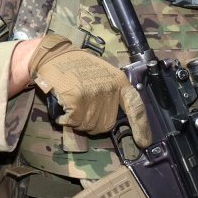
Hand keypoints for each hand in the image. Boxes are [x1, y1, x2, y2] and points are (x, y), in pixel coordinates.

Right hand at [28, 34, 151, 146]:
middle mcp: (109, 89)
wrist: (54, 55)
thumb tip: (120, 118)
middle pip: (106, 125)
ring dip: (78, 121)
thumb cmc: (77, 65)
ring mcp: (93, 95)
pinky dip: (65, 120)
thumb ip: (113, 93)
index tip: (143, 142)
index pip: (135, 107)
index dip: (141, 127)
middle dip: (93, 122)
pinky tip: (63, 109)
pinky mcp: (77, 100)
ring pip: (89, 126)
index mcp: (119, 82)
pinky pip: (74, 123)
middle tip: (82, 107)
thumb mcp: (103, 74)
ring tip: (72, 104)